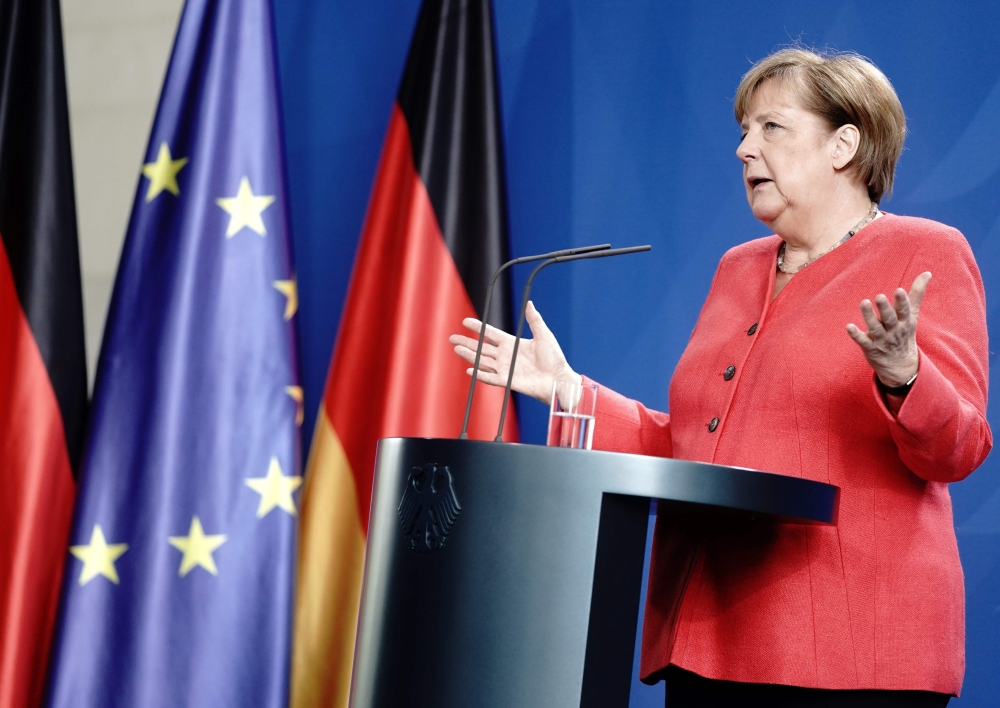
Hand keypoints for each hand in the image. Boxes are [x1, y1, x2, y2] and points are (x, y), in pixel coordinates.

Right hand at [449, 301, 579, 403]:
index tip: (465, 322)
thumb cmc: (554, 359)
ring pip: (482, 361)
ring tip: (456, 349)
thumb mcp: (544, 335)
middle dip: (467, 342)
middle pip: (481, 348)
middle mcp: (506, 356)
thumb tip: (529, 303)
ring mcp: (505, 369)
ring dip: (469, 355)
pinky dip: (480, 374)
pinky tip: (470, 370)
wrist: (558, 379)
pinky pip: (490, 377)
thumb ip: (534, 320)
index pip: (491, 334)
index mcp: (513, 344)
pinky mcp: (508, 381)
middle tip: (452, 337)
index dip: (478, 328)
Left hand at [846, 272, 930, 387]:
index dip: (902, 301)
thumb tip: (927, 273)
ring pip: (875, 328)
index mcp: (905, 321)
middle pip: (889, 318)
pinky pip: (862, 341)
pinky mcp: (870, 348)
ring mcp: (881, 340)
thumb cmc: (904, 333)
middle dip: (885, 308)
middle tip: (879, 296)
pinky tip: (848, 326)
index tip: (899, 290)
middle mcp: (894, 330)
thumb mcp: (912, 315)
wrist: (900, 365)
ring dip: (869, 316)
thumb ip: (916, 294)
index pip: (904, 310)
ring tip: (863, 302)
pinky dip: (856, 334)